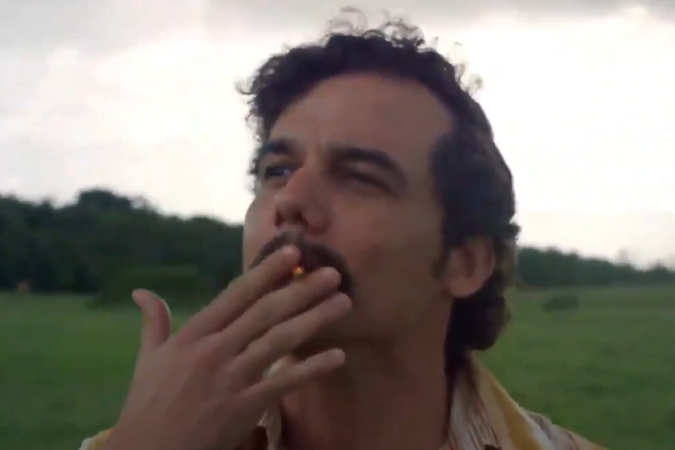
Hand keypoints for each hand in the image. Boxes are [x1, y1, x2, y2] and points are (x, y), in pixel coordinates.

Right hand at [102, 245, 350, 449]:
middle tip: (333, 273)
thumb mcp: (148, 359)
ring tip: (343, 303)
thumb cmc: (148, 404)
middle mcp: (214, 350)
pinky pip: (284, 383)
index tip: (293, 252)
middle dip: (301, 289)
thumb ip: (154, 322)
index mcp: (193, 335)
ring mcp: (231, 378)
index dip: (266, 271)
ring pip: (279, 341)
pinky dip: (311, 369)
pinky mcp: (244, 407)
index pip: (236, 294)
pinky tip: (337, 356)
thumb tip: (142, 291)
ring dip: (314, 319)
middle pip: (265, 312)